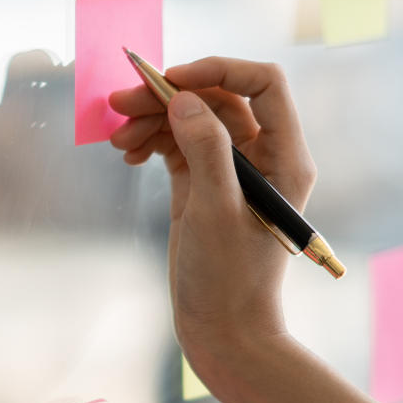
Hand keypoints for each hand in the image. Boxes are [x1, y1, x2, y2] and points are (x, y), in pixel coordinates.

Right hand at [107, 57, 317, 363]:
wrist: (222, 332)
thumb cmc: (229, 279)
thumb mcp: (215, 211)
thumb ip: (205, 150)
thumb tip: (184, 99)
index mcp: (284, 157)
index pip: (262, 84)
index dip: (218, 70)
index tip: (171, 80)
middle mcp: (262, 157)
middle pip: (216, 99)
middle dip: (169, 97)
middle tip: (120, 105)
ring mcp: (230, 171)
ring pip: (191, 120)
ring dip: (152, 119)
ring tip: (117, 140)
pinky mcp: (202, 186)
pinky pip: (177, 144)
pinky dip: (152, 141)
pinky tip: (128, 154)